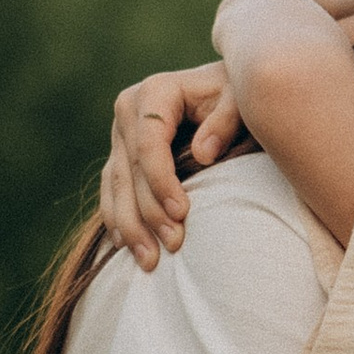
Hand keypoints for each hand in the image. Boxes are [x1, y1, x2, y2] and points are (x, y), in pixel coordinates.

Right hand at [100, 62, 245, 268]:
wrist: (227, 93)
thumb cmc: (239, 96)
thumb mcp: (241, 100)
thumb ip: (226, 121)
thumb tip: (203, 154)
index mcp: (155, 92)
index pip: (149, 142)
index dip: (161, 180)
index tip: (181, 212)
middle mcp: (129, 110)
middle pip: (130, 169)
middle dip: (150, 211)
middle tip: (173, 245)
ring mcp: (121, 134)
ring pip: (117, 185)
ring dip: (131, 225)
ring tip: (149, 260)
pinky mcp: (121, 153)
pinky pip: (113, 190)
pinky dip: (119, 218)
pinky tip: (127, 245)